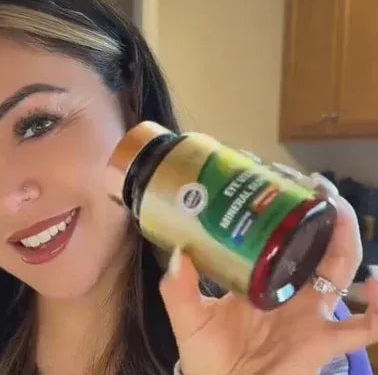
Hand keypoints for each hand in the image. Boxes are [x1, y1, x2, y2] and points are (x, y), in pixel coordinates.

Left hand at [160, 171, 377, 374]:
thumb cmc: (208, 360)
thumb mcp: (189, 319)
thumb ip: (178, 289)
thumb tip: (178, 252)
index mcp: (260, 278)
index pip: (277, 236)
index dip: (282, 210)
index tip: (275, 179)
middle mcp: (289, 289)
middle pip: (315, 243)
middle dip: (319, 212)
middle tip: (313, 185)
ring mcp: (310, 313)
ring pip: (341, 269)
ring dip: (345, 238)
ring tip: (337, 209)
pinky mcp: (324, 342)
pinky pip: (364, 327)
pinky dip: (377, 309)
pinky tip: (376, 284)